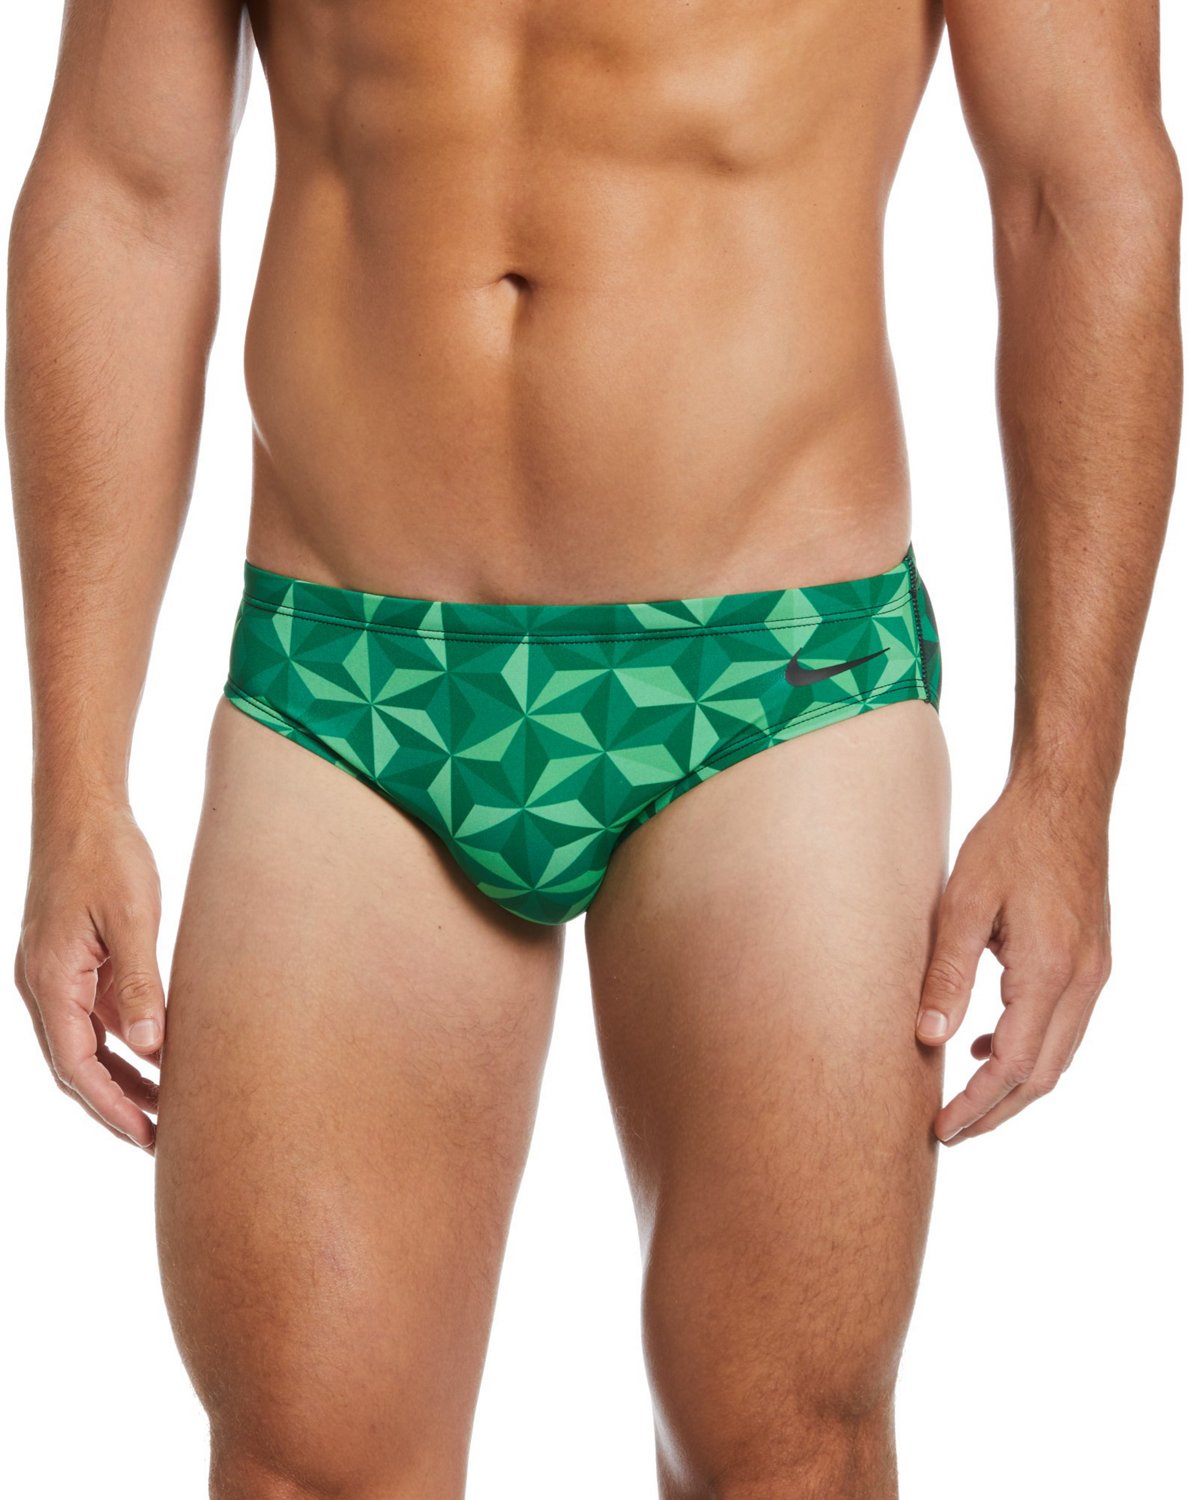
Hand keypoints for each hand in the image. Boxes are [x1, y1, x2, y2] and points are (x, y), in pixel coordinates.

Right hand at [15, 801, 163, 1150]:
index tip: (144, 1137)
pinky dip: (124, 1042)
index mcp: (51, 981)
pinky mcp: (74, 961)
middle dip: (115, 1105)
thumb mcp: (132, 919)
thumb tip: (151, 1047)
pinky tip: (158, 1056)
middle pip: (77, 1065)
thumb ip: (140, 984)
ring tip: (166, 1110)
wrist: (81, 809)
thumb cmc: (106, 855)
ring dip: (122, 1077)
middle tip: (159, 1140)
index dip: (110, 1107)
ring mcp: (57, 974)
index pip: (77, 1066)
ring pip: (87, 1044)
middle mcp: (45, 985)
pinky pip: (95, 1016)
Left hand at [915, 777, 1111, 1143]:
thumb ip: (947, 973)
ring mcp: (1095, 972)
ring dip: (1013, 1085)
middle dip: (995, 1111)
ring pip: (1058, 1056)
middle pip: (1043, 1075)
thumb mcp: (964, 902)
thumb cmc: (1010, 840)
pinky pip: (1064, 1026)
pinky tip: (989, 1042)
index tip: (940, 1128)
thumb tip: (926, 1037)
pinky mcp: (1092, 961)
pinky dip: (1030, 1049)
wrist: (1064, 799)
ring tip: (964, 1100)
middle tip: (948, 1131)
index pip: (1015, 1064)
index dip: (977, 1104)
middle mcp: (1083, 980)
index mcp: (1050, 970)